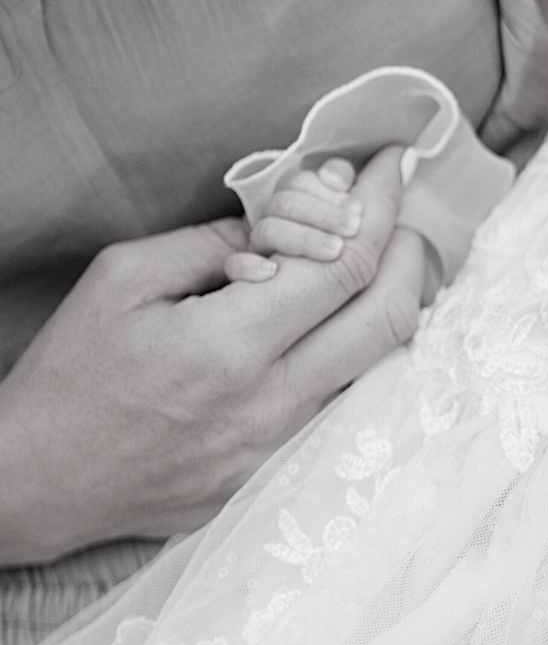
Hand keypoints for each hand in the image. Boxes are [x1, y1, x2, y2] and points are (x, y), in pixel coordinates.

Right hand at [0, 146, 424, 564]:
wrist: (39, 480)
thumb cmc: (73, 371)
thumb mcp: (126, 278)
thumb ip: (216, 242)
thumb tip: (296, 215)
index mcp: (227, 346)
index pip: (342, 266)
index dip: (378, 206)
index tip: (387, 165)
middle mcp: (270, 404)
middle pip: (388, 319)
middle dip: (411, 247)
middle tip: (400, 205)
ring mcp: (279, 449)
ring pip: (377, 365)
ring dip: (391, 299)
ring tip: (382, 252)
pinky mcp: (275, 475)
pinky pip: (342, 403)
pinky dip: (356, 350)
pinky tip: (341, 317)